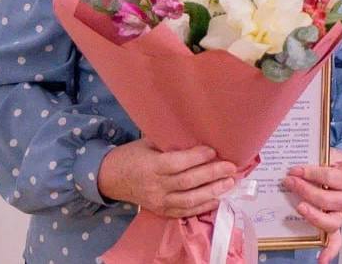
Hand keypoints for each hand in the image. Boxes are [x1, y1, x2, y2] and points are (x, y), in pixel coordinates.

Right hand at [96, 139, 237, 218]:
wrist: (110, 178)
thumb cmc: (132, 155)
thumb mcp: (147, 143)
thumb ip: (169, 141)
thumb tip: (196, 130)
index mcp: (151, 166)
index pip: (177, 163)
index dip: (197, 157)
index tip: (214, 150)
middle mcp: (156, 186)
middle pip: (188, 182)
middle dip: (212, 174)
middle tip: (231, 166)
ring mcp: (159, 201)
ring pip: (189, 200)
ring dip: (212, 191)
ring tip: (229, 182)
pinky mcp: (161, 211)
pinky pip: (185, 212)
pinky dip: (202, 206)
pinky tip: (217, 198)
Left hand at [282, 147, 341, 263]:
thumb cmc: (336, 164)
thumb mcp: (331, 154)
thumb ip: (316, 158)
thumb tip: (293, 164)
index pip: (327, 177)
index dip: (309, 173)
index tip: (293, 170)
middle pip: (326, 199)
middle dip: (305, 191)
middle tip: (289, 182)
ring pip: (331, 222)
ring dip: (313, 216)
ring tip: (299, 208)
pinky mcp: (337, 223)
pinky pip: (336, 240)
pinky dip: (330, 250)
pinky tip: (321, 259)